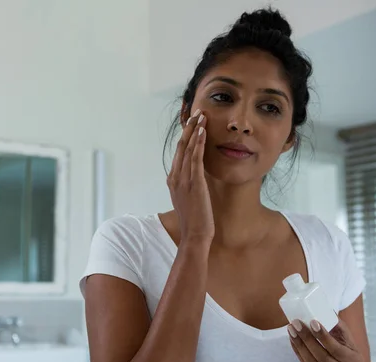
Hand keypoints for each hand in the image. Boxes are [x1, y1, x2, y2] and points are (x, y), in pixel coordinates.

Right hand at [167, 108, 213, 242]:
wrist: (194, 235)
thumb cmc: (194, 220)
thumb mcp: (188, 199)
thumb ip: (189, 186)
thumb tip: (196, 177)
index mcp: (173, 180)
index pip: (178, 153)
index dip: (185, 137)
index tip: (191, 124)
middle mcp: (175, 177)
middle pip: (180, 146)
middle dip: (188, 128)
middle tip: (196, 113)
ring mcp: (183, 179)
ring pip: (186, 149)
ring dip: (194, 130)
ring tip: (201, 116)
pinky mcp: (194, 182)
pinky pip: (195, 158)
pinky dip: (198, 143)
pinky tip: (202, 131)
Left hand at [288, 319, 363, 361]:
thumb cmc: (345, 348)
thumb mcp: (347, 338)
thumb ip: (338, 325)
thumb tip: (324, 308)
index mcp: (355, 361)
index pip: (337, 350)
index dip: (323, 336)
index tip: (312, 322)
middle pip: (322, 357)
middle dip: (307, 339)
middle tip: (296, 323)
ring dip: (299, 345)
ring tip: (291, 329)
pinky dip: (297, 352)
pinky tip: (292, 339)